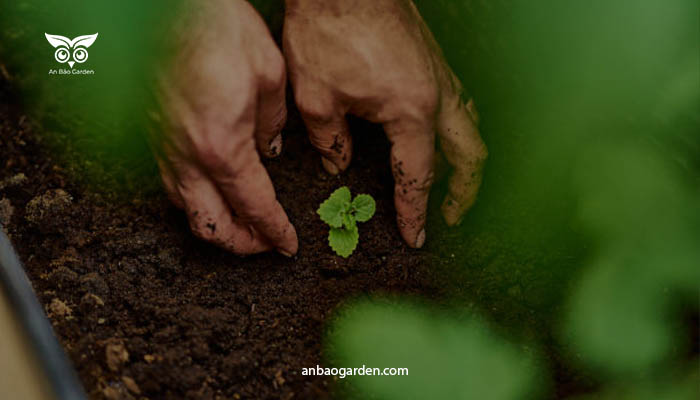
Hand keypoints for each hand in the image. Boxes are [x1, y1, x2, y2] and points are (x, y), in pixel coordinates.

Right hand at [151, 0, 296, 255]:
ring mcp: (164, 149)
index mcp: (223, 148)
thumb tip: (270, 150)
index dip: (274, 233)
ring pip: (185, 211)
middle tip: (264, 245)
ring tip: (241, 225)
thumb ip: (273, 123)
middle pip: (210, 228)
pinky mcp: (152, 135)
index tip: (287, 245)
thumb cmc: (219, 30)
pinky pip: (172, 185)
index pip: (253, 208)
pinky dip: (195, 202)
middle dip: (241, 245)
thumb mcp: (269, 75)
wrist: (169, 6)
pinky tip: (211, 192)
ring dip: (215, 227)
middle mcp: (188, 158)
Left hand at [284, 0, 486, 247]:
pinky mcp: (432, 60)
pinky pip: (459, 104)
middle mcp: (437, 95)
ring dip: (467, 162)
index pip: (419, 175)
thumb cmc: (328, 28)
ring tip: (455, 184)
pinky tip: (440, 136)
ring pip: (471, 128)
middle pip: (469, 156)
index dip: (415, 212)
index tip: (415, 237)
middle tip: (451, 218)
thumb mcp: (316, 97)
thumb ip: (330, 142)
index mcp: (411, 111)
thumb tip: (338, 167)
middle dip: (464, 193)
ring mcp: (440, 75)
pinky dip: (457, 131)